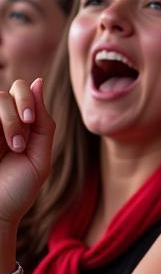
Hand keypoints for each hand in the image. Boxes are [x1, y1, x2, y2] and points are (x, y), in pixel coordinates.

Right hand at [0, 77, 54, 232]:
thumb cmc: (17, 191)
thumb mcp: (39, 157)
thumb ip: (43, 123)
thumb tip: (38, 82)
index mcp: (18, 126)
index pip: (21, 91)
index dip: (26, 98)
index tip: (29, 120)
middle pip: (3, 93)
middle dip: (15, 111)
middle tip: (18, 141)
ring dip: (5, 120)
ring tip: (12, 148)